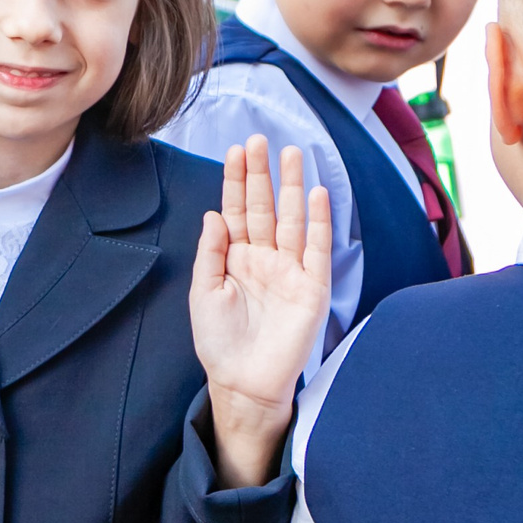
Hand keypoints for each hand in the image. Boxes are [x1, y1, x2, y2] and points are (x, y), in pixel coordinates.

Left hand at [192, 136, 330, 484]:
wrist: (244, 383)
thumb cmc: (219, 343)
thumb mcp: (204, 295)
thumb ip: (211, 254)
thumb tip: (214, 213)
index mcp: (236, 258)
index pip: (236, 210)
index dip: (236, 181)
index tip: (235, 150)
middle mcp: (264, 258)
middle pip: (264, 207)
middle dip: (261, 174)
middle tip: (260, 139)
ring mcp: (290, 270)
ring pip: (292, 220)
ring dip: (292, 187)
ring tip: (291, 153)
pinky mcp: (311, 288)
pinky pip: (317, 249)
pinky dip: (318, 222)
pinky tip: (316, 194)